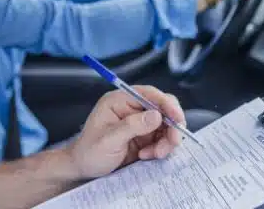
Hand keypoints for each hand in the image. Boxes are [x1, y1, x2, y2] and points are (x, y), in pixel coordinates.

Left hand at [66, 86, 185, 179]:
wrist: (85, 169)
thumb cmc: (90, 152)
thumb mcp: (109, 139)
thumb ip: (132, 126)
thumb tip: (156, 115)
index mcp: (119, 100)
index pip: (148, 94)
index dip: (166, 103)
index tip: (178, 119)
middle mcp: (131, 108)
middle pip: (163, 109)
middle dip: (171, 126)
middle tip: (172, 143)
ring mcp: (139, 123)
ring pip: (166, 126)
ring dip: (166, 141)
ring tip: (153, 154)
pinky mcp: (145, 137)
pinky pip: (163, 139)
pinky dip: (161, 148)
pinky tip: (147, 156)